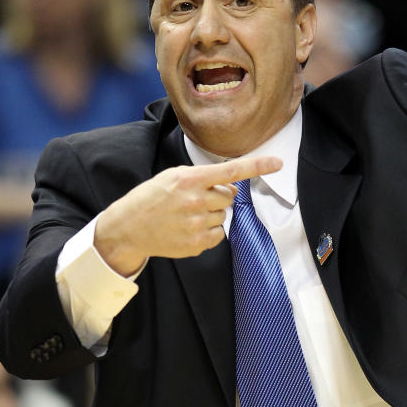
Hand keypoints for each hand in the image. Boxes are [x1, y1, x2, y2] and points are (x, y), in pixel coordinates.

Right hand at [94, 155, 282, 275]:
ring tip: (186, 215)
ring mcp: (197, 223)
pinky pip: (219, 234)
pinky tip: (188, 228)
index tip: (278, 163)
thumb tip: (233, 188)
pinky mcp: (197, 243)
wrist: (128, 228)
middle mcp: (196, 200)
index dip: (258, 166)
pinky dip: (209, 231)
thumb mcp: (173, 177)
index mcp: (190, 179)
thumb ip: (204, 177)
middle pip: (229, 196)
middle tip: (194, 200)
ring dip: (211, 214)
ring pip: (224, 215)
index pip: (231, 171)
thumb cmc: (152, 198)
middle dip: (217, 196)